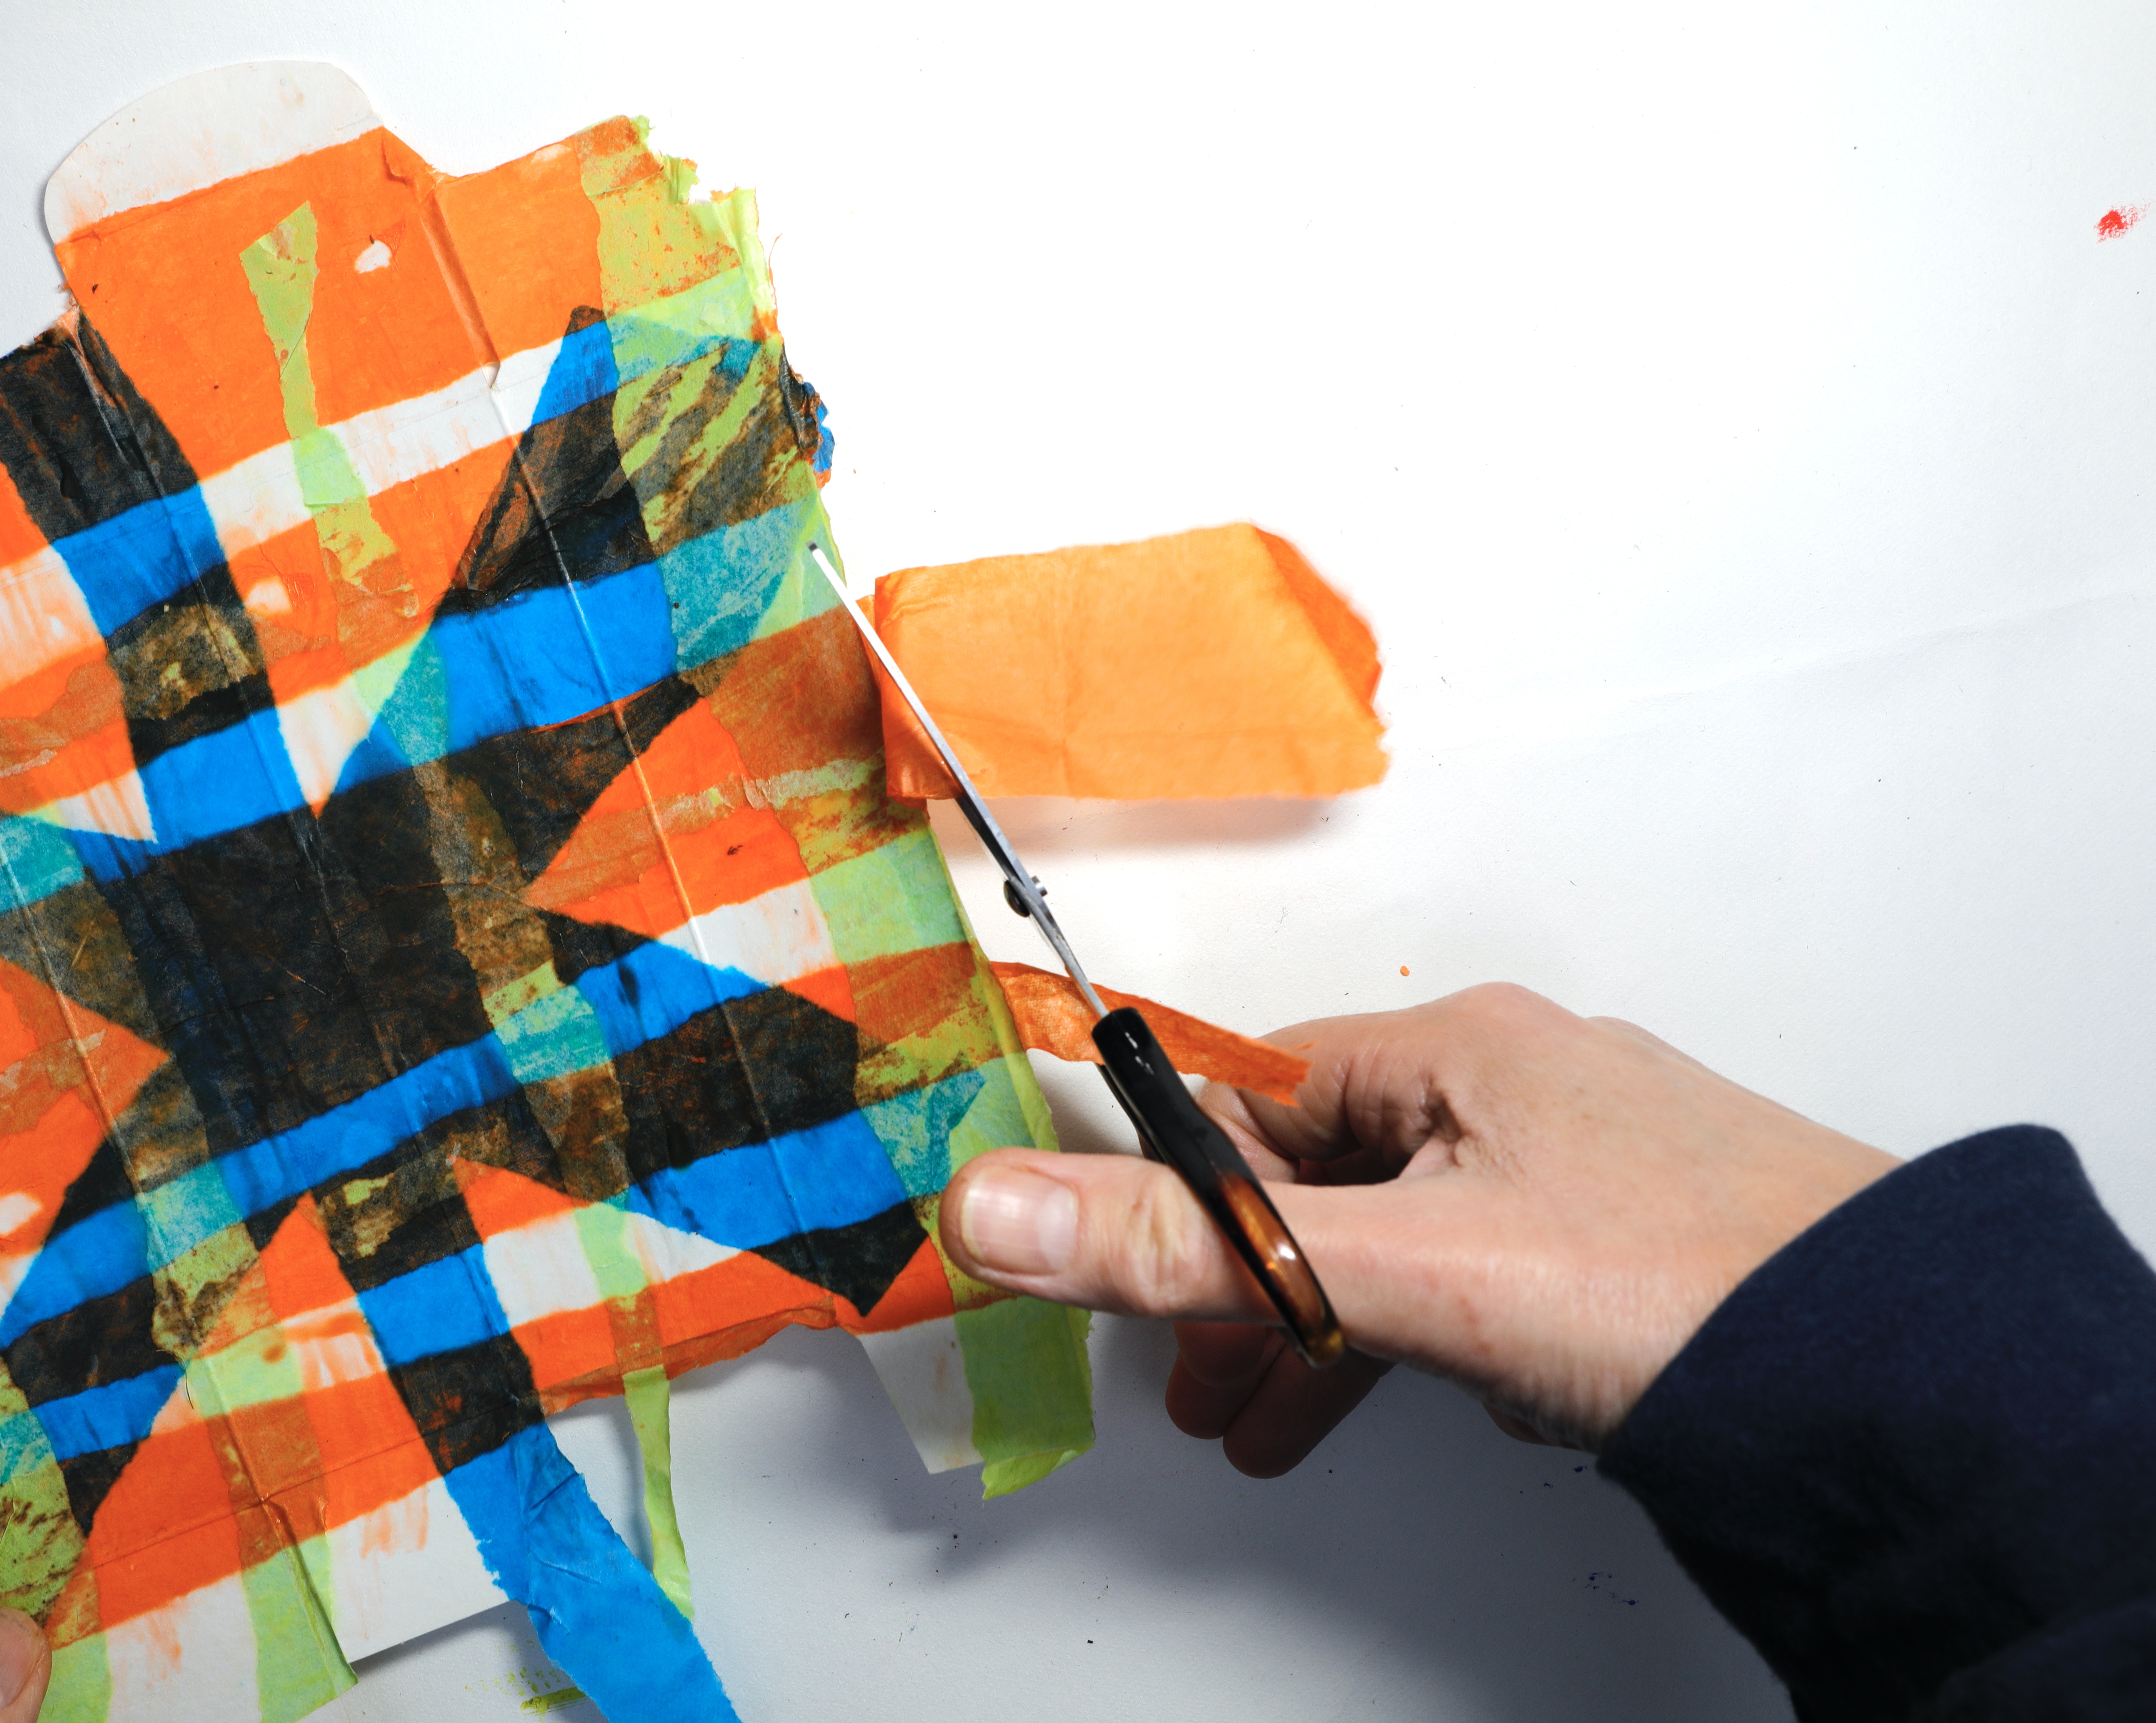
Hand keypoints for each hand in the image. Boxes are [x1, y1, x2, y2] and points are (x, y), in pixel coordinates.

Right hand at [939, 983, 1900, 1465]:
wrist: (1891, 1378)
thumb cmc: (1675, 1286)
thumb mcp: (1397, 1269)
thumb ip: (1197, 1249)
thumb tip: (1004, 1206)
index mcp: (1463, 1050)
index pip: (1256, 1094)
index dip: (1174, 1184)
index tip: (1116, 1260)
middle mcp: (1518, 1086)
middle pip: (1318, 1174)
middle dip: (1242, 1283)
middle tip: (1189, 1370)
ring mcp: (1575, 1167)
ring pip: (1396, 1234)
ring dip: (1321, 1327)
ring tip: (1264, 1420)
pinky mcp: (1618, 1244)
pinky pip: (1474, 1274)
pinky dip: (1417, 1338)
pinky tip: (1416, 1396)